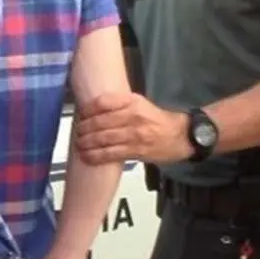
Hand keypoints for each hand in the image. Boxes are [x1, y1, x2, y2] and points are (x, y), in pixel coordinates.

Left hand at [75, 92, 191, 164]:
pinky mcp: (135, 151)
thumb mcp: (141, 104)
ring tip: (79, 144)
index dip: (88, 109)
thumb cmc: (159, 120)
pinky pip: (110, 154)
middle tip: (77, 132)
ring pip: (103, 139)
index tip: (81, 113)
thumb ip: (120, 105)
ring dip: (86, 143)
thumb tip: (95, 111)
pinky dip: (95, 156)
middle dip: (84, 128)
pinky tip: (87, 157)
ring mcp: (134, 135)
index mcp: (133, 102)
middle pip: (100, 122)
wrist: (182, 136)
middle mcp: (132, 116)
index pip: (103, 102)